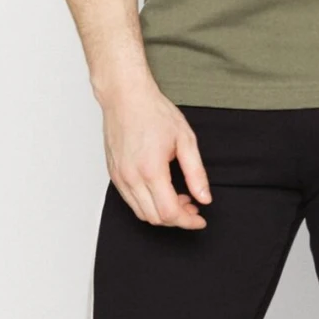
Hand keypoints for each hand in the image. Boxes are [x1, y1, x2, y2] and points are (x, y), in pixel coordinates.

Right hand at [100, 80, 212, 227]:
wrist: (125, 97)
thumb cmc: (153, 112)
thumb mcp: (185, 140)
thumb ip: (196, 173)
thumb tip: (204, 198)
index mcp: (151, 170)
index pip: (169, 213)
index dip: (188, 221)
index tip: (200, 220)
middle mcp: (131, 177)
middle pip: (155, 218)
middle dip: (177, 219)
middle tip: (192, 206)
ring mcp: (119, 177)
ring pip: (141, 213)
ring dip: (162, 213)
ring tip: (179, 198)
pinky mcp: (114, 174)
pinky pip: (130, 201)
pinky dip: (148, 204)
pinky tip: (161, 191)